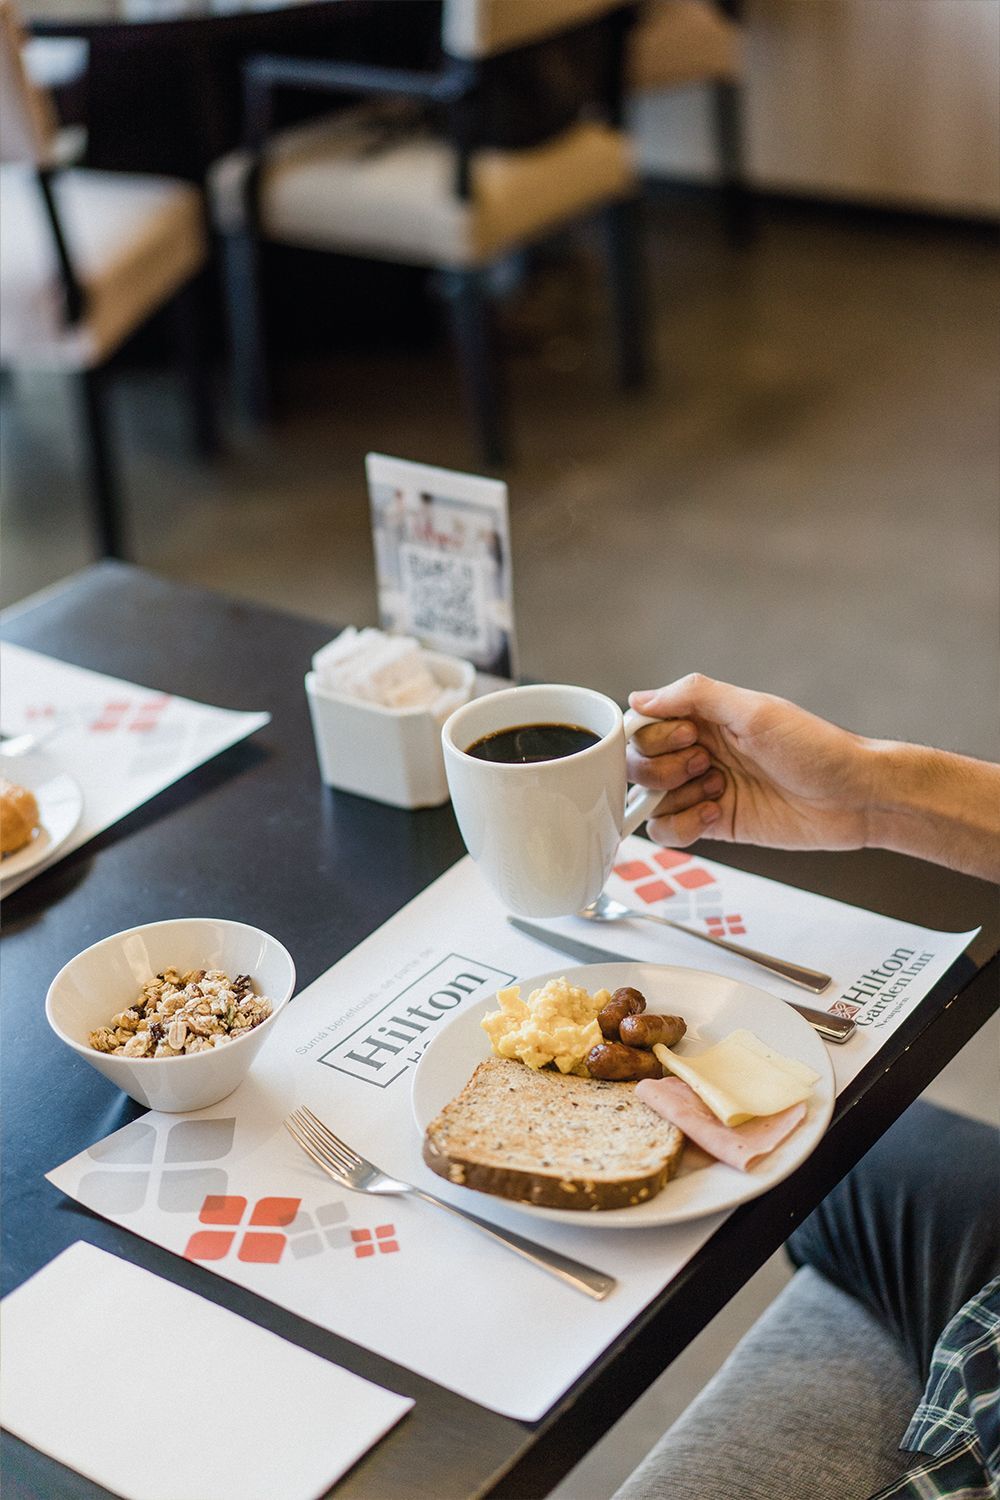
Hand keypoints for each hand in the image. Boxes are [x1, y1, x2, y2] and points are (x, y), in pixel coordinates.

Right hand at [627, 675, 874, 850]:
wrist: (855, 798)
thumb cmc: (817, 749)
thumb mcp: (755, 711)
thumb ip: (695, 696)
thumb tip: (640, 698)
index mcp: (706, 717)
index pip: (644, 724)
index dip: (655, 735)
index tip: (690, 737)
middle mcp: (700, 751)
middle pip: (639, 763)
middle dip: (664, 768)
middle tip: (707, 765)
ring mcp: (705, 789)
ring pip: (649, 799)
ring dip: (675, 797)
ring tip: (719, 791)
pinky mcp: (715, 823)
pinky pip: (668, 831)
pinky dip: (681, 827)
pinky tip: (716, 814)